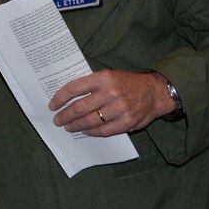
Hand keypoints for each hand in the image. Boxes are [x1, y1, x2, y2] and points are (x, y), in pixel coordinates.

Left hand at [48, 70, 174, 135]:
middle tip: (57, 120)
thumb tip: (68, 97)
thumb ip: (91, 84)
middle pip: (79, 107)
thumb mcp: (109, 75)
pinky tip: (86, 131)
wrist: (155, 92)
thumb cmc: (127, 83)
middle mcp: (111, 92)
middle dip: (65, 115)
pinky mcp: (127, 122)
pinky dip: (92, 132)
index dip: (60, 98)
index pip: (74, 88)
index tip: (52, 105)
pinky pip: (104, 130)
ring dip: (76, 126)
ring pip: (90, 121)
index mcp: (103, 78)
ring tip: (69, 127)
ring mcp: (119, 108)